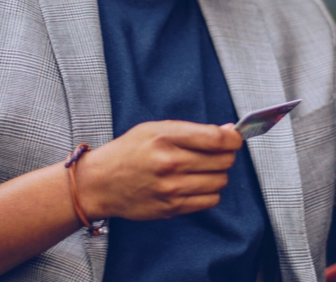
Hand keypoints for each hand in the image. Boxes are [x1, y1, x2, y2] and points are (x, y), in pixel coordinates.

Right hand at [74, 120, 242, 220]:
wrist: (101, 182)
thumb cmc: (129, 151)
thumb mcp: (157, 128)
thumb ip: (193, 130)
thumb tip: (227, 130)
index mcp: (167, 137)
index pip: (216, 138)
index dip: (233, 137)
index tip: (234, 137)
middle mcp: (170, 163)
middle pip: (223, 160)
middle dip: (227, 154)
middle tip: (218, 152)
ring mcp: (171, 188)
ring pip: (220, 181)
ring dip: (219, 173)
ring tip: (205, 168)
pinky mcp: (171, 207)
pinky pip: (210, 200)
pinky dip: (210, 191)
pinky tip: (198, 183)